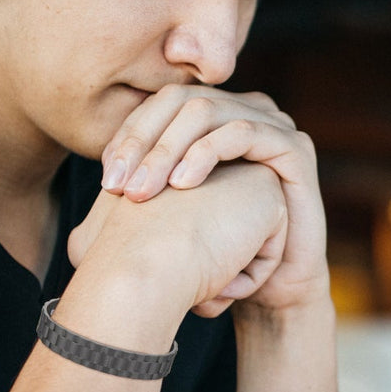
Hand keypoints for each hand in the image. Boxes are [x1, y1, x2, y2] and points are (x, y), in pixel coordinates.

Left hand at [100, 86, 328, 312]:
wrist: (271, 290)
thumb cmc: (219, 255)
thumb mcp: (171, 219)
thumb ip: (142, 192)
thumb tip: (96, 192)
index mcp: (213, 119)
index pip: (159, 106)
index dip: (128, 136)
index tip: (107, 180)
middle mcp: (242, 112)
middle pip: (179, 101)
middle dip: (142, 142)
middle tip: (119, 187)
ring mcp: (272, 124)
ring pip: (207, 111)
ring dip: (167, 149)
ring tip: (144, 191)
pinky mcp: (294, 146)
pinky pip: (243, 132)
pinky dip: (207, 153)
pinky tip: (183, 185)